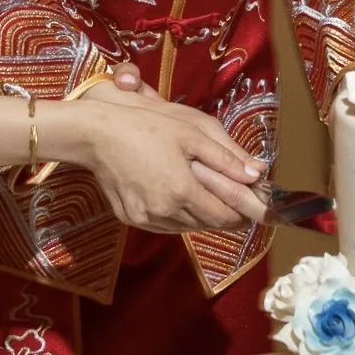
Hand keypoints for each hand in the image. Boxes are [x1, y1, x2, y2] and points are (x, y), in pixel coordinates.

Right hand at [68, 84, 266, 233]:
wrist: (97, 134)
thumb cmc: (146, 127)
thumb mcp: (192, 133)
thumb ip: (226, 157)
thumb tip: (257, 174)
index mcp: (182, 190)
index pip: (224, 217)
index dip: (243, 215)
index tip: (253, 209)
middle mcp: (164, 211)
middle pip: (207, 225)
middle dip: (224, 215)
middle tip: (234, 200)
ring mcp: (145, 218)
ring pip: (186, 228)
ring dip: (201, 216)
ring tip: (206, 196)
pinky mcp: (131, 219)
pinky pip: (164, 225)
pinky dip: (177, 217)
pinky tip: (179, 198)